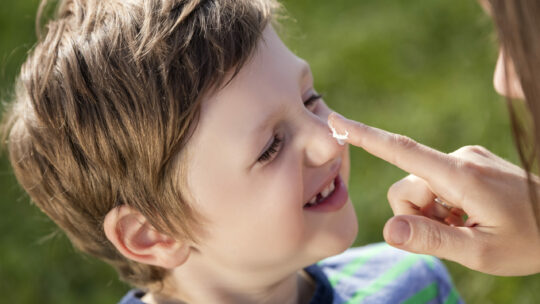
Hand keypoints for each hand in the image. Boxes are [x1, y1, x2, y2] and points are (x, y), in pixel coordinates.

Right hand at [328, 112, 539, 275]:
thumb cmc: (529, 241)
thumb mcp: (480, 252)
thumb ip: (432, 239)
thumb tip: (389, 229)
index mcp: (460, 175)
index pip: (401, 149)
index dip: (364, 136)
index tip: (335, 121)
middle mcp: (459, 157)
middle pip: (406, 185)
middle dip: (417, 214)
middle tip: (453, 232)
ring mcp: (465, 158)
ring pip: (419, 186)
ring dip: (431, 212)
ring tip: (465, 225)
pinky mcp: (468, 163)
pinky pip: (436, 183)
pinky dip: (442, 204)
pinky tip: (469, 216)